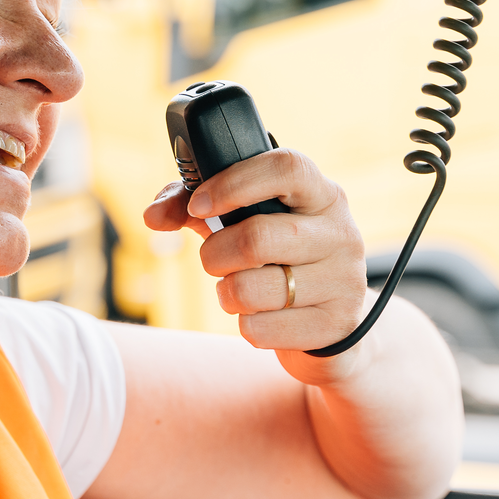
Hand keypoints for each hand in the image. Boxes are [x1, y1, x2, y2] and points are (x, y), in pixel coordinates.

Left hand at [143, 149, 367, 385]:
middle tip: (214, 259)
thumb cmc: (279, 259)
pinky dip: (245, 325)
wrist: (331, 322)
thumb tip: (154, 216)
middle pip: (258, 237)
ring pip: (254, 289)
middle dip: (215, 254)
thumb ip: (196, 208)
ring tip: (236, 289)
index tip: (198, 205)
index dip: (233, 184)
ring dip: (227, 292)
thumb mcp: (244, 223)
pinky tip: (261, 316)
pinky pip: (260, 329)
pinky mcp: (335, 325)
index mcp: (321, 194)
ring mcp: (344, 280)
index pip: (286, 168)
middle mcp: (341, 232)